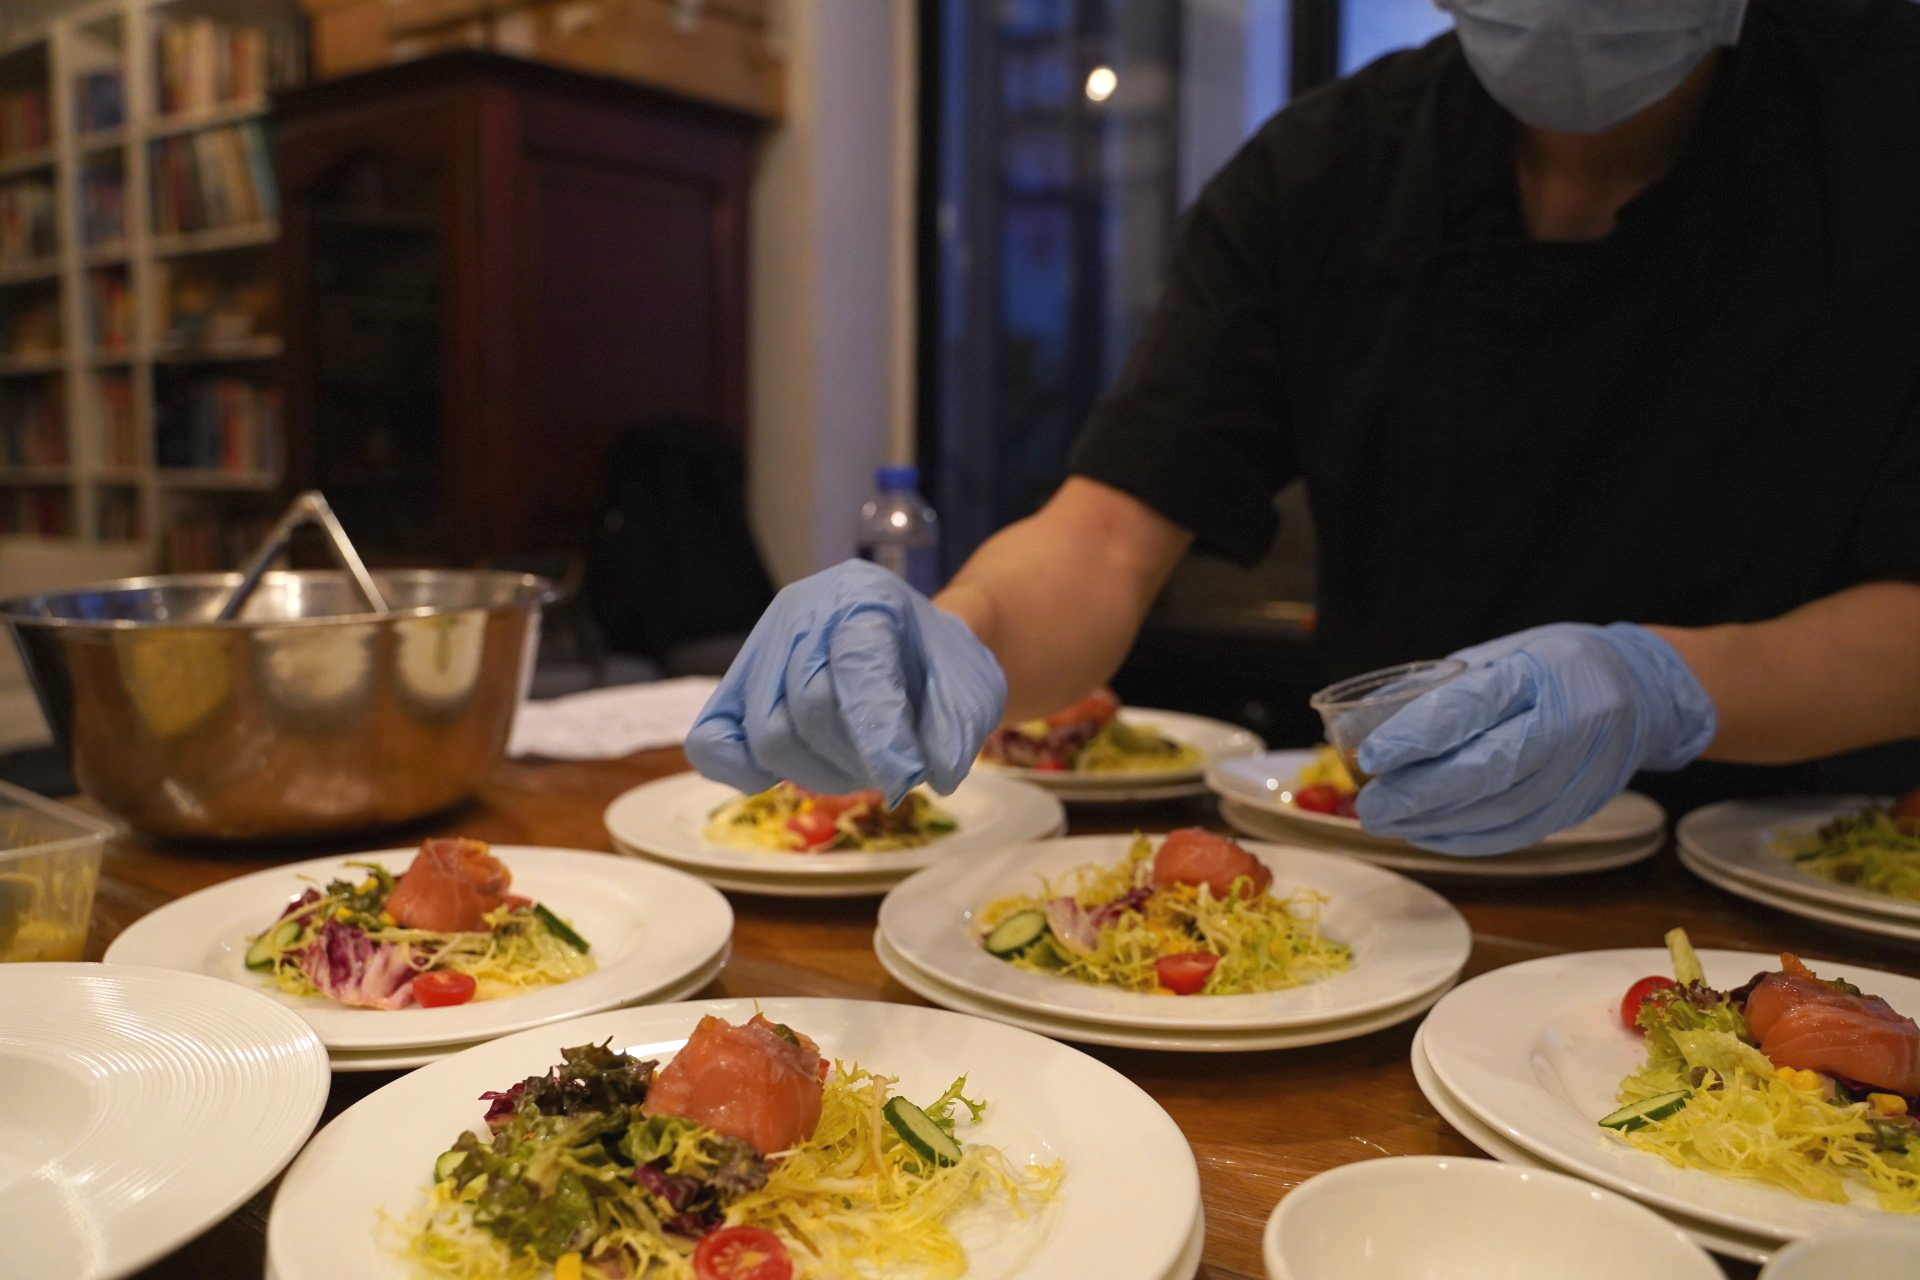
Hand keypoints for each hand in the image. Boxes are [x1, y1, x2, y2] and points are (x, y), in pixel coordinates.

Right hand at [684, 560, 1007, 803]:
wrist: (911, 651)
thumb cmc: (940, 669)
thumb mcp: (973, 690)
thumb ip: (957, 729)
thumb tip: (930, 772)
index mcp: (864, 595)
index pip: (856, 663)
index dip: (879, 731)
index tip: (907, 777)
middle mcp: (800, 611)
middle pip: (807, 706)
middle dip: (855, 758)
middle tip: (891, 771)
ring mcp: (759, 649)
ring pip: (767, 735)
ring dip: (818, 773)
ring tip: (855, 768)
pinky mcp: (732, 691)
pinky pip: (711, 742)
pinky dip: (743, 773)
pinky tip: (782, 779)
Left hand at [1353, 623, 1715, 855]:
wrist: (1645, 693)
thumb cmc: (1558, 666)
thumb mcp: (1505, 653)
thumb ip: (1445, 686)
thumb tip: (1369, 722)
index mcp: (1541, 672)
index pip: (1472, 707)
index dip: (1417, 735)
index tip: (1371, 757)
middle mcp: (1566, 724)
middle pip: (1485, 770)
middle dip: (1418, 794)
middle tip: (1369, 807)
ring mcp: (1578, 771)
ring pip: (1499, 812)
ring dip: (1434, 823)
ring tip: (1386, 821)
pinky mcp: (1579, 807)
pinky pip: (1516, 833)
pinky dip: (1465, 839)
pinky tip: (1426, 834)